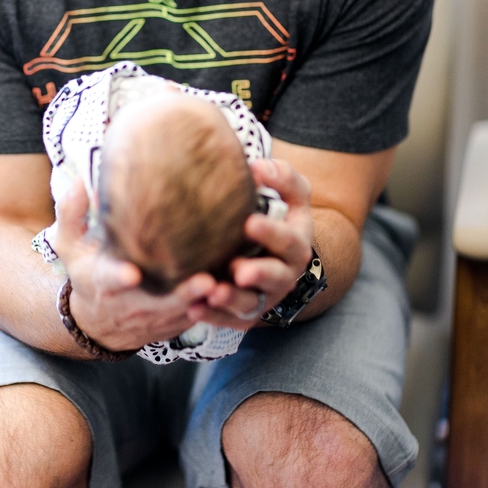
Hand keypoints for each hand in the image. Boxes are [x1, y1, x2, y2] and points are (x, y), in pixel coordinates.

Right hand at [52, 179, 219, 351]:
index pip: (110, 280)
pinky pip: (192, 321)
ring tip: (226, 286)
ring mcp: (152, 318)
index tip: (132, 274)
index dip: (120, 277)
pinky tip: (233, 292)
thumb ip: (71, 214)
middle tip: (205, 280)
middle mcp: (129, 304)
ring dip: (203, 304)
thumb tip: (79, 183)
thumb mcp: (69, 245)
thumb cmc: (86, 272)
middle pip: (157, 303)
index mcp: (103, 281)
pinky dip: (210, 311)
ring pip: (180, 315)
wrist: (95, 323)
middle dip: (181, 294)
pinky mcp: (169, 326)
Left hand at [187, 157, 313, 329]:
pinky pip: (228, 319)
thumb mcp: (291, 194)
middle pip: (275, 277)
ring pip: (250, 303)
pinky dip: (211, 316)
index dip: (272, 233)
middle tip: (239, 269)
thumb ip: (283, 177)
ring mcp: (264, 297)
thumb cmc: (277, 215)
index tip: (250, 222)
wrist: (271, 251)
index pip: (289, 240)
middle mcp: (283, 274)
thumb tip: (257, 168)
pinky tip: (193, 309)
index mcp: (295, 245)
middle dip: (259, 273)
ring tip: (212, 293)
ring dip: (232, 300)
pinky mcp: (243, 313)